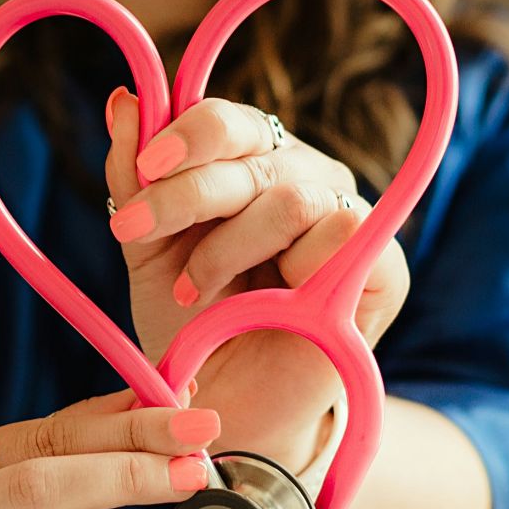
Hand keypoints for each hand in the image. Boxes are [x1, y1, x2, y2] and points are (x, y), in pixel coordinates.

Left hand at [102, 90, 410, 466]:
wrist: (227, 408)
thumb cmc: (194, 326)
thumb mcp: (148, 251)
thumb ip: (134, 178)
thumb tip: (124, 100)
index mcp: (252, 163)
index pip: (229, 120)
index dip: (186, 135)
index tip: (142, 171)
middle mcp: (303, 177)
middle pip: (253, 151)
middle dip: (185, 194)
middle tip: (134, 233)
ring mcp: (347, 217)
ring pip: (292, 196)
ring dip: (229, 247)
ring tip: (194, 291)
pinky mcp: (384, 266)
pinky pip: (344, 234)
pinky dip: (292, 270)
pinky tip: (266, 305)